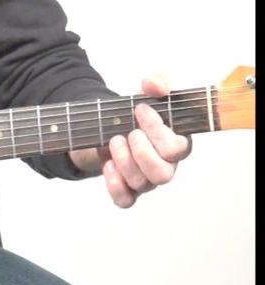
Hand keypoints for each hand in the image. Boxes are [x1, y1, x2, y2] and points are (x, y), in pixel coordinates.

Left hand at [99, 76, 192, 207]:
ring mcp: (146, 180)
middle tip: (128, 133)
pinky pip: (125, 200)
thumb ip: (156, 83)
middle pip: (163, 174)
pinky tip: (107, 165)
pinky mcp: (126, 189)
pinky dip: (114, 185)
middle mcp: (165, 165)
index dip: (157, 130)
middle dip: (142, 152)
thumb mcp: (146, 94)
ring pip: (142, 184)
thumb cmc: (134, 115)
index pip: (176, 148)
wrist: (107, 129)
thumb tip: (154, 84)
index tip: (139, 109)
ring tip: (113, 141)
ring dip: (124, 161)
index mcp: (176, 143)